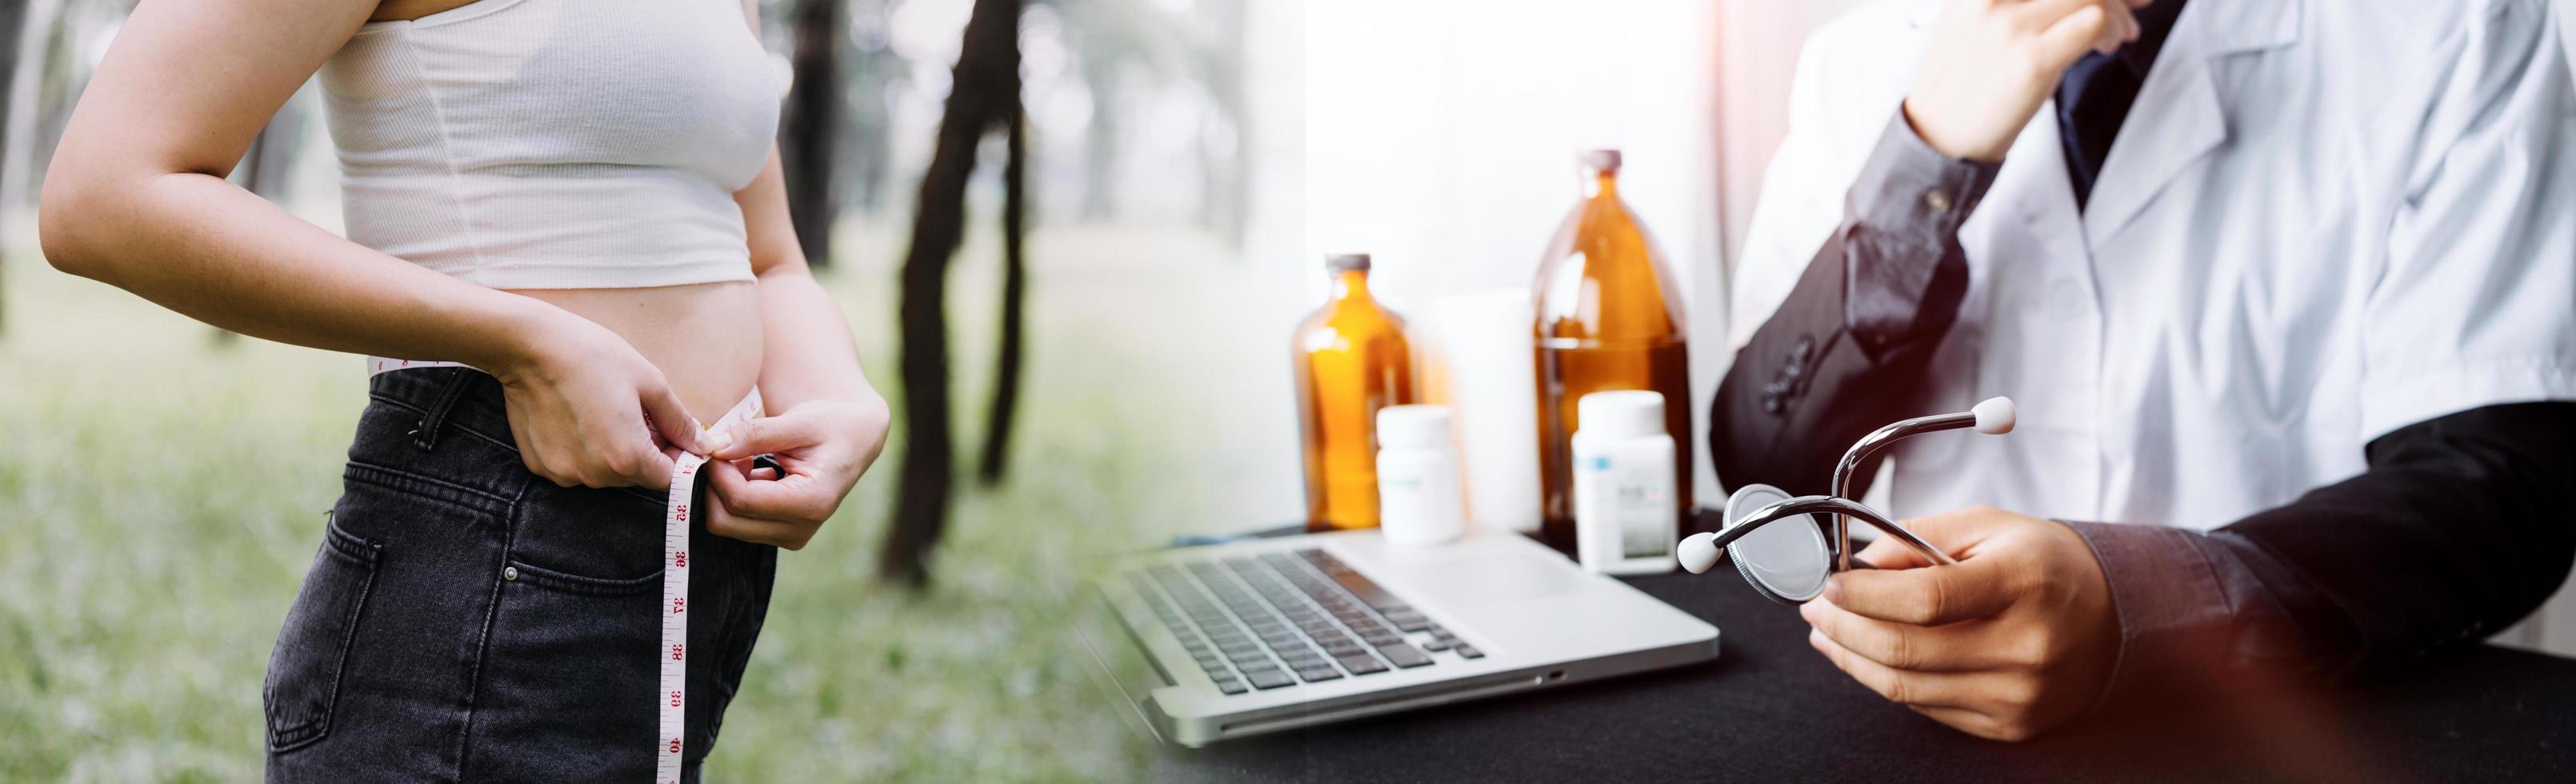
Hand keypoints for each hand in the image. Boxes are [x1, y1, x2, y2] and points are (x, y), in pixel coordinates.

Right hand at [486, 311, 701, 489]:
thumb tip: (702, 444)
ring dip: (612, 453)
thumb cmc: (593, 357)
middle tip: (635, 414)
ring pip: (604, 474)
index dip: (672, 455)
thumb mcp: (650, 383)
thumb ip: (679, 421)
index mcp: (626, 458)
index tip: (667, 431)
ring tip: (604, 413)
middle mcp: (594, 475)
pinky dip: (583, 450)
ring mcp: (563, 473)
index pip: (666, 478)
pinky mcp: (540, 465)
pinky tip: (577, 418)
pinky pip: (574, 466)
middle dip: (643, 452)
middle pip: (634, 477)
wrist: (530, 346)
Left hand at [698, 396, 891, 549]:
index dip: (717, 472)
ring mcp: (791, 537)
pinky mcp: (782, 536)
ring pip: (727, 523)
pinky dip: (733, 497)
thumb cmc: (832, 425)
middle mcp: (801, 529)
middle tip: (726, 451)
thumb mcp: (798, 421)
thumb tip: (713, 447)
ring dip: (724, 489)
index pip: (741, 499)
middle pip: (726, 521)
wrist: (855, 441)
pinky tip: (755, 472)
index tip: (714, 444)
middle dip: (715, 484)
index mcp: (812, 501)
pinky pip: (737, 523)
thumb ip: (755, 434)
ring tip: (746, 459)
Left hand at [1798, 505, 2118, 740]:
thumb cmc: (2043, 564)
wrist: (2115, 616)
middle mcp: (2025, 646)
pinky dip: (1890, 681)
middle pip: (1906, 650)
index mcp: (2021, 584)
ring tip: (1828, 634)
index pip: (1925, 599)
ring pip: (1906, 688)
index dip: (1863, 596)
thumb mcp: (1987, 526)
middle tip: (1815, 610)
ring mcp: (2020, 695)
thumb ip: (1916, 538)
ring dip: (1853, 660)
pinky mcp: (2012, 725)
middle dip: (1843, 629)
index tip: (1827, 585)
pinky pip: (1928, 708)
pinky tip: (1870, 657)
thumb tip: (1855, 566)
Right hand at [1904, 0, 2149, 161]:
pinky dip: (2111, 30)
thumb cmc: (1963, 81)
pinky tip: (2105, 46)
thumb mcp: (1972, 18)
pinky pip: (2093, 23)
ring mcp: (2010, 28)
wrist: (1941, 134)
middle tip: (2133, 5)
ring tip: (2117, 34)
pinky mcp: (2032, 60)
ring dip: (2118, 12)